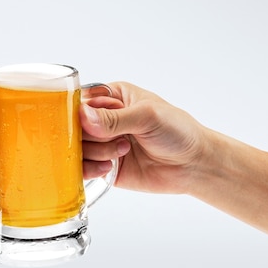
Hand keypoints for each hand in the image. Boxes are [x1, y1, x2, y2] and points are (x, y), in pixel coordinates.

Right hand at [80, 81, 207, 194]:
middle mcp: (102, 119)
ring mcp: (101, 144)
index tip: (86, 123)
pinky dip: (89, 170)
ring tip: (123, 152)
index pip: (78, 101)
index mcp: (111, 97)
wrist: (193, 165)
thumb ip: (114, 118)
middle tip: (117, 139)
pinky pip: (81, 169)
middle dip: (91, 136)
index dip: (77, 114)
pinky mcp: (102, 166)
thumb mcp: (147, 116)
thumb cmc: (178, 131)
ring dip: (96, 153)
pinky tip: (109, 167)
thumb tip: (83, 116)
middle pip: (73, 127)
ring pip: (76, 149)